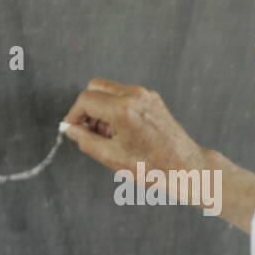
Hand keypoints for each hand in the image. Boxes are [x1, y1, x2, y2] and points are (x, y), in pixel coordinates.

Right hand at [61, 78, 207, 188]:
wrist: (184, 167)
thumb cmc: (153, 166)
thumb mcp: (111, 157)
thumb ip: (85, 140)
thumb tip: (70, 129)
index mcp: (123, 109)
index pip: (86, 100)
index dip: (74, 114)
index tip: (71, 127)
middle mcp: (134, 96)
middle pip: (96, 87)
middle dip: (87, 107)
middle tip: (87, 130)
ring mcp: (145, 95)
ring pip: (110, 90)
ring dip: (101, 107)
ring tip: (106, 135)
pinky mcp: (152, 98)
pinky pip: (124, 95)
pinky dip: (115, 107)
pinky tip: (120, 130)